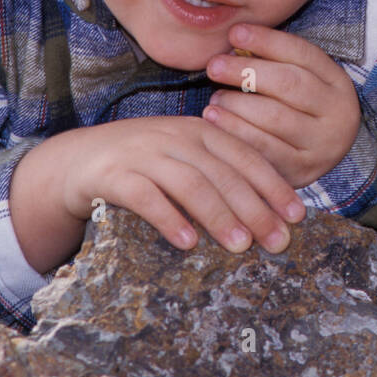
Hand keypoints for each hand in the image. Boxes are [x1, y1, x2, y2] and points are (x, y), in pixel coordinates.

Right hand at [12, 115, 306, 273]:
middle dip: (255, 209)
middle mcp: (176, 137)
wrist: (79, 159)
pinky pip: (146, 197)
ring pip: (190, 184)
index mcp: (200, 131)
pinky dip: (170, 218)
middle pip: (223, 174)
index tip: (297, 215)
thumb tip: (268, 211)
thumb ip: (219, 172)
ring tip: (240, 245)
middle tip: (276, 241)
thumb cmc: (145, 163)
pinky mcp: (115, 175)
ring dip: (219, 216)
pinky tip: (187, 242)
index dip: (274, 185)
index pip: (245, 157)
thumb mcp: (185, 157)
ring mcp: (145, 154)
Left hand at [201, 23, 361, 188]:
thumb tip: (235, 39)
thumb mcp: (300, 81)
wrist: (320, 155)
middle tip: (214, 66)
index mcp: (338, 83)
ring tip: (215, 97)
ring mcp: (322, 146)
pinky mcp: (302, 171)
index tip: (235, 33)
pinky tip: (215, 121)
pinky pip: (264, 150)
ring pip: (275, 118)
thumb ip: (274, 61)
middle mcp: (338, 114)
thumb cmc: (299, 109)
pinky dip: (235, 132)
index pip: (303, 54)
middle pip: (288, 84)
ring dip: (237, 104)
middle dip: (246, 71)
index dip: (267, 41)